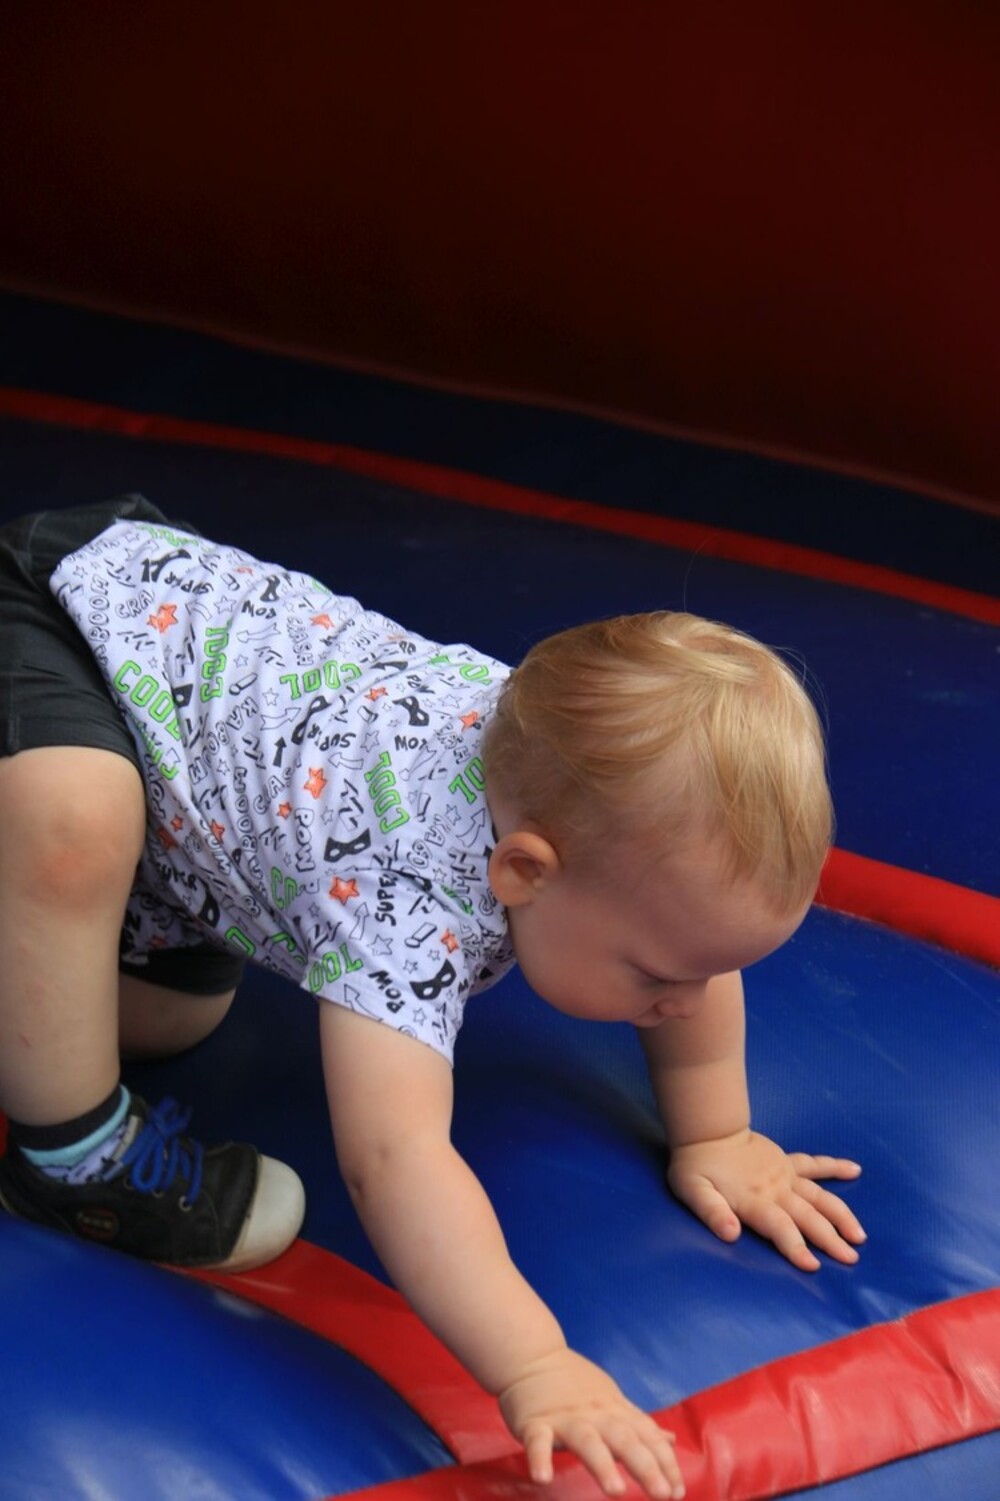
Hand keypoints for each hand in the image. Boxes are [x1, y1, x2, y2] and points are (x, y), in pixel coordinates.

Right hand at [499, 1346, 684, 1498]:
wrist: (531, 1355)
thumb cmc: (574, 1384)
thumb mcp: (612, 1400)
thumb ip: (639, 1423)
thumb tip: (670, 1440)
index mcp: (615, 1411)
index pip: (647, 1436)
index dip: (665, 1463)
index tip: (678, 1491)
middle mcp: (595, 1415)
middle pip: (624, 1439)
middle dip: (646, 1467)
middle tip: (663, 1494)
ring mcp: (565, 1419)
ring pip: (587, 1441)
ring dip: (602, 1464)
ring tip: (616, 1491)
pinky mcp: (534, 1423)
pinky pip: (537, 1442)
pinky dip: (539, 1458)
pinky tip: (543, 1477)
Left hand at [668, 1128, 864, 1270]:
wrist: (706, 1129)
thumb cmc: (696, 1165)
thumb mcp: (692, 1190)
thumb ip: (711, 1212)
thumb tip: (730, 1234)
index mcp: (754, 1200)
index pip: (780, 1228)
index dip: (796, 1247)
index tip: (814, 1267)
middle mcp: (776, 1189)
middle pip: (808, 1216)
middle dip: (830, 1239)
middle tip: (851, 1260)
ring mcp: (785, 1174)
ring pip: (819, 1196)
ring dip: (841, 1214)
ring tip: (860, 1235)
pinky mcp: (787, 1162)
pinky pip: (814, 1164)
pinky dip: (835, 1166)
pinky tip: (856, 1169)